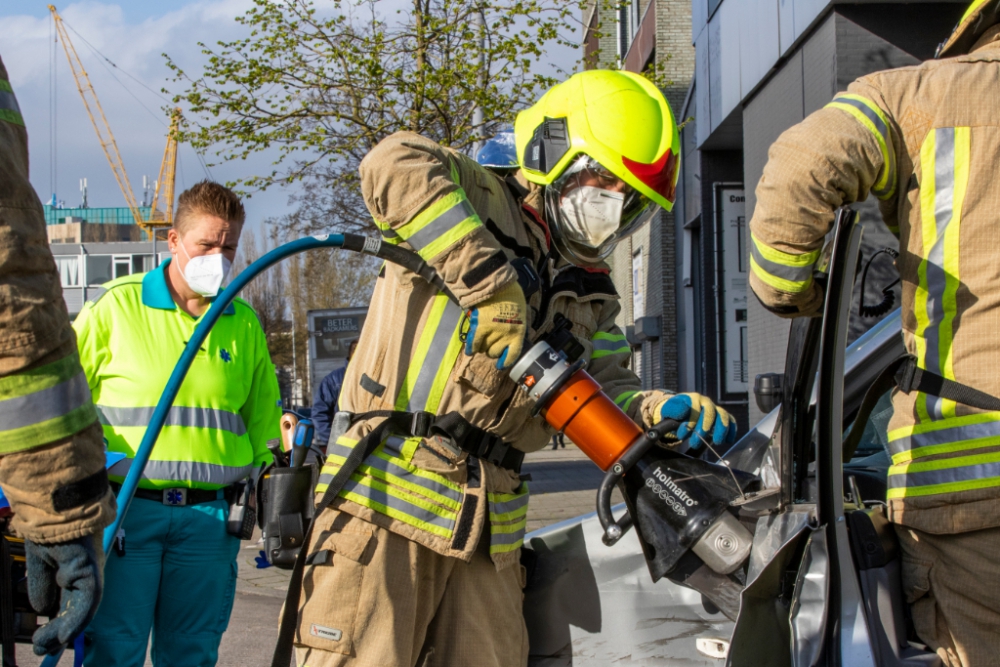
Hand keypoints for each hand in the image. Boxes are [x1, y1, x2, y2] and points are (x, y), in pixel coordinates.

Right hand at [25, 534, 103, 655]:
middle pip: (77, 609)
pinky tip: (64, 634)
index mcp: (73, 570)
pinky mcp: (91, 568)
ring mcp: (91, 570)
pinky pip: (88, 599)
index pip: (69, 602)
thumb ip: (42, 586)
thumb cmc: (47, 529)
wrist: (53, 507)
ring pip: (84, 609)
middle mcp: (86, 573)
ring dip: (65, 631)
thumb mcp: (40, 562)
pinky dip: (77, 618)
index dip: (57, 623)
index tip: (43, 640)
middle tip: (42, 651)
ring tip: (45, 647)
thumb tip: (43, 611)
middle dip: (60, 633)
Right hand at [464, 282, 526, 368]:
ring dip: (481, 347)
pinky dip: (471, 348)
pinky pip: (475, 342)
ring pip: (484, 348)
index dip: (505, 361)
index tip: (500, 364)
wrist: (498, 284)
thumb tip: (508, 341)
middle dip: (491, 351)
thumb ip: (515, 328)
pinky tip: (470, 351)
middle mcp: (507, 334)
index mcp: (518, 331)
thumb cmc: (511, 297)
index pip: (513, 354)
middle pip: (495, 352)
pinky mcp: (481, 326)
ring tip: (480, 343)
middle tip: (489, 345)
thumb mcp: (520, 314)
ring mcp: (493, 331)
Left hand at [654, 393, 736, 449]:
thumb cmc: (675, 414)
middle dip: (703, 429)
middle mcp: (706, 402)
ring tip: (716, 442)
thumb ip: (675, 410)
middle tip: (695, 444)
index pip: (694, 409)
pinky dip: (732, 430)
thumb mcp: (670, 411)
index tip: (682, 436)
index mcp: (692, 398)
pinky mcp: (722, 416)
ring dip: (721, 430)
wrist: (682, 412)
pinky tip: (728, 440)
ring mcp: (715, 408)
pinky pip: (731, 420)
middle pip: (710, 413)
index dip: (689, 423)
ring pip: (723, 416)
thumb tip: (685, 411)